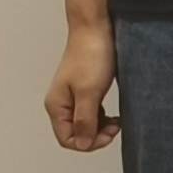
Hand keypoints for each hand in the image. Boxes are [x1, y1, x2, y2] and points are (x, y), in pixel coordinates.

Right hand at [47, 18, 117, 152]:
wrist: (95, 28)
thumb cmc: (91, 56)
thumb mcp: (89, 92)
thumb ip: (85, 120)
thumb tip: (83, 143)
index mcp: (56, 105)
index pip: (67, 139)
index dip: (88, 143)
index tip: (108, 135)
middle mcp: (61, 103)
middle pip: (75, 133)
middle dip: (96, 136)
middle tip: (115, 128)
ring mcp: (72, 96)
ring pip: (84, 124)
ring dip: (100, 127)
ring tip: (116, 122)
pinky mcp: (84, 89)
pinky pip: (91, 112)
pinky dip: (102, 117)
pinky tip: (113, 114)